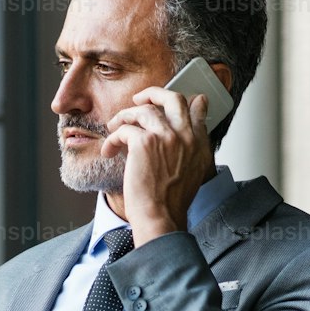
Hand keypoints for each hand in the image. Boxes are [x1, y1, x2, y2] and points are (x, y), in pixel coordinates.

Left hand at [99, 87, 214, 245]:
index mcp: (199, 143)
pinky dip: (113, 139)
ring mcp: (166, 136)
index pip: (198, 108)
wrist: (160, 217)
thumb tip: (180, 134)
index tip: (170, 102)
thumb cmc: (170, 201)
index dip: (185, 100)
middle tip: (139, 100)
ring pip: (144, 110)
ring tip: (114, 127)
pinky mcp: (144, 142)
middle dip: (153, 93)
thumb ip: (190, 148)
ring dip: (124, 116)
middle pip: (173, 98)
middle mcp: (186, 136)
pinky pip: (125, 129)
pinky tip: (109, 151)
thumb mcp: (193, 172)